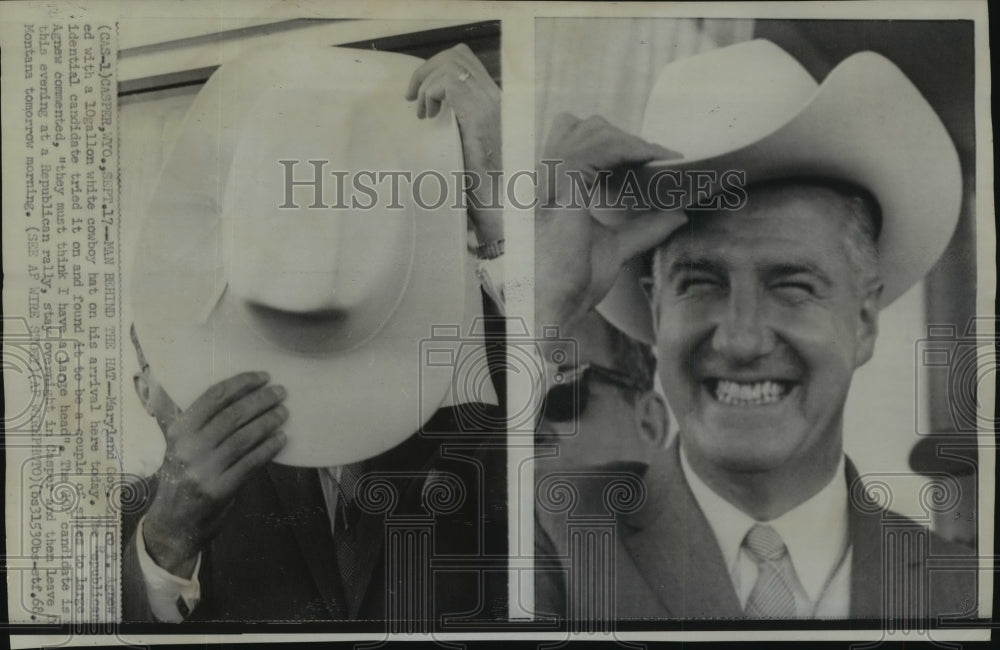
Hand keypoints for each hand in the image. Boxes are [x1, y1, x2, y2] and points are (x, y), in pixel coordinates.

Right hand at [142, 372, 287, 576]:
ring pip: (243, 438)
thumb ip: (197, 422)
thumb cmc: (184, 476)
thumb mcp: (180, 446)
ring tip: (284, 413)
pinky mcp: (219, 490)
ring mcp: (203, 471)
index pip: (213, 397)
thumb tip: (235, 392)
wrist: (174, 523)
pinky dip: (268, 449)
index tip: (262, 376)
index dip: (241, 383)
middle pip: (232, 415)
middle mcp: (188, 449)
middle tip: (281, 392)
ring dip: (268, 422)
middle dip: (260, 400)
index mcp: (178, 431)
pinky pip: (250, 463)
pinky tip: (282, 439)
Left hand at [406, 43, 501, 242]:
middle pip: (459, 54)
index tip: (419, 95)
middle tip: (413, 98)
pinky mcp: (478, 113)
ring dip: (429, 83)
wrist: (497, 208)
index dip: (439, 68)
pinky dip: (431, 96)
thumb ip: (456, 125)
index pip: (468, 62)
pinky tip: (428, 119)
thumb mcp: (466, 148)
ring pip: (452, 63)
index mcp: (494, 104)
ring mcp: (488, 104)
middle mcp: (495, 99)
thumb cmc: (481, 186)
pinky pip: (447, 82)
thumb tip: (431, 110)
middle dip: (428, 69)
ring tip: (422, 112)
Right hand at [535, 113, 684, 330]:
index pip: (570, 140)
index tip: (653, 157)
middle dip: (620, 137)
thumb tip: (677, 214)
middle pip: (577, 126)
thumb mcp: (614, 249)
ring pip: (590, 132)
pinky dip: (630, 149)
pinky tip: (655, 159)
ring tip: (661, 157)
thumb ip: (641, 229)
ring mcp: (548, 182)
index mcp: (548, 191)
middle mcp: (542, 180)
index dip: (612, 141)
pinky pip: (597, 150)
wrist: (551, 311)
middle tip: (657, 159)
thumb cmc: (570, 286)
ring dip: (631, 142)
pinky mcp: (561, 189)